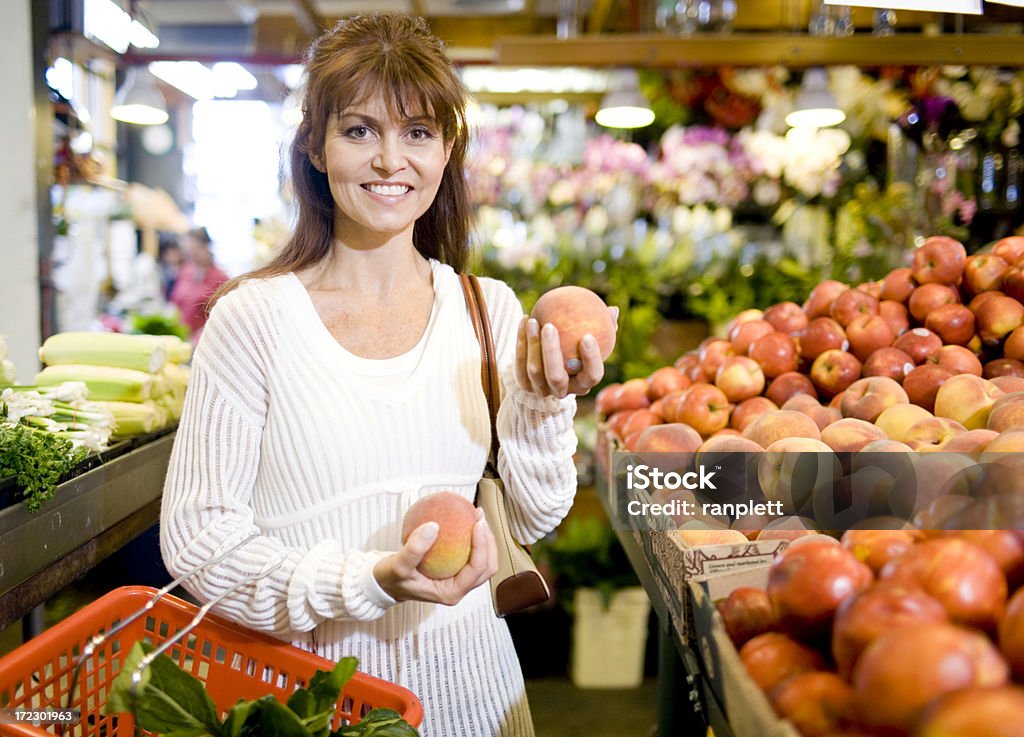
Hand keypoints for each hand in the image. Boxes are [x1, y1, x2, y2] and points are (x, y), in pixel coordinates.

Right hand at [373, 509, 497, 605]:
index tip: (477, 523)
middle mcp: (458, 588)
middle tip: (479, 517)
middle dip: (489, 542)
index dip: (482, 546)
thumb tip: (433, 527)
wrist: (384, 583)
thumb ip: (414, 549)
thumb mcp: (398, 565)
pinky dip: (473, 539)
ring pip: (483, 561)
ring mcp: (458, 580)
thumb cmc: (391, 579)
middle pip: (487, 566)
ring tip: (477, 517)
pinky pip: (471, 555)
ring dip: (485, 540)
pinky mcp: (454, 571)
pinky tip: (465, 521)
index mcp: (451, 592)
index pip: (477, 569)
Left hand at [515, 307, 617, 398]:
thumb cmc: (576, 351)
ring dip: (532, 344)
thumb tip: (613, 310)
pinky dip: (521, 341)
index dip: (591, 360)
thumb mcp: (589, 341)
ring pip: (535, 370)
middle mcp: (561, 391)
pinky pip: (520, 362)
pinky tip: (524, 319)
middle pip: (556, 377)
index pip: (592, 376)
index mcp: (583, 383)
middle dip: (552, 352)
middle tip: (550, 326)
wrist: (547, 370)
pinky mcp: (524, 385)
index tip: (587, 336)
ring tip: (534, 320)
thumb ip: (603, 328)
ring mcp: (541, 390)